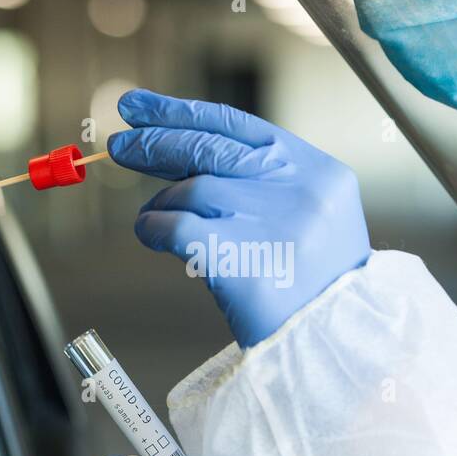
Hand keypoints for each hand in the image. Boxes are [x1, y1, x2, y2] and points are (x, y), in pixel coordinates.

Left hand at [109, 89, 370, 347]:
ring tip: (154, 217)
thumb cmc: (314, 286)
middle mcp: (299, 190)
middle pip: (208, 147)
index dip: (180, 111)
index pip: (238, 124)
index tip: (138, 108)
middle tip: (120, 147)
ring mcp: (272, 224)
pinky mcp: (241, 262)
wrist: (336, 347)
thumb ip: (261, 180)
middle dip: (155, 143)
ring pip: (191, 188)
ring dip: (161, 201)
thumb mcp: (313, 218)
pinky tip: (150, 233)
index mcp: (319, 171)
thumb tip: (177, 148)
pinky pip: (176, 226)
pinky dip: (153, 226)